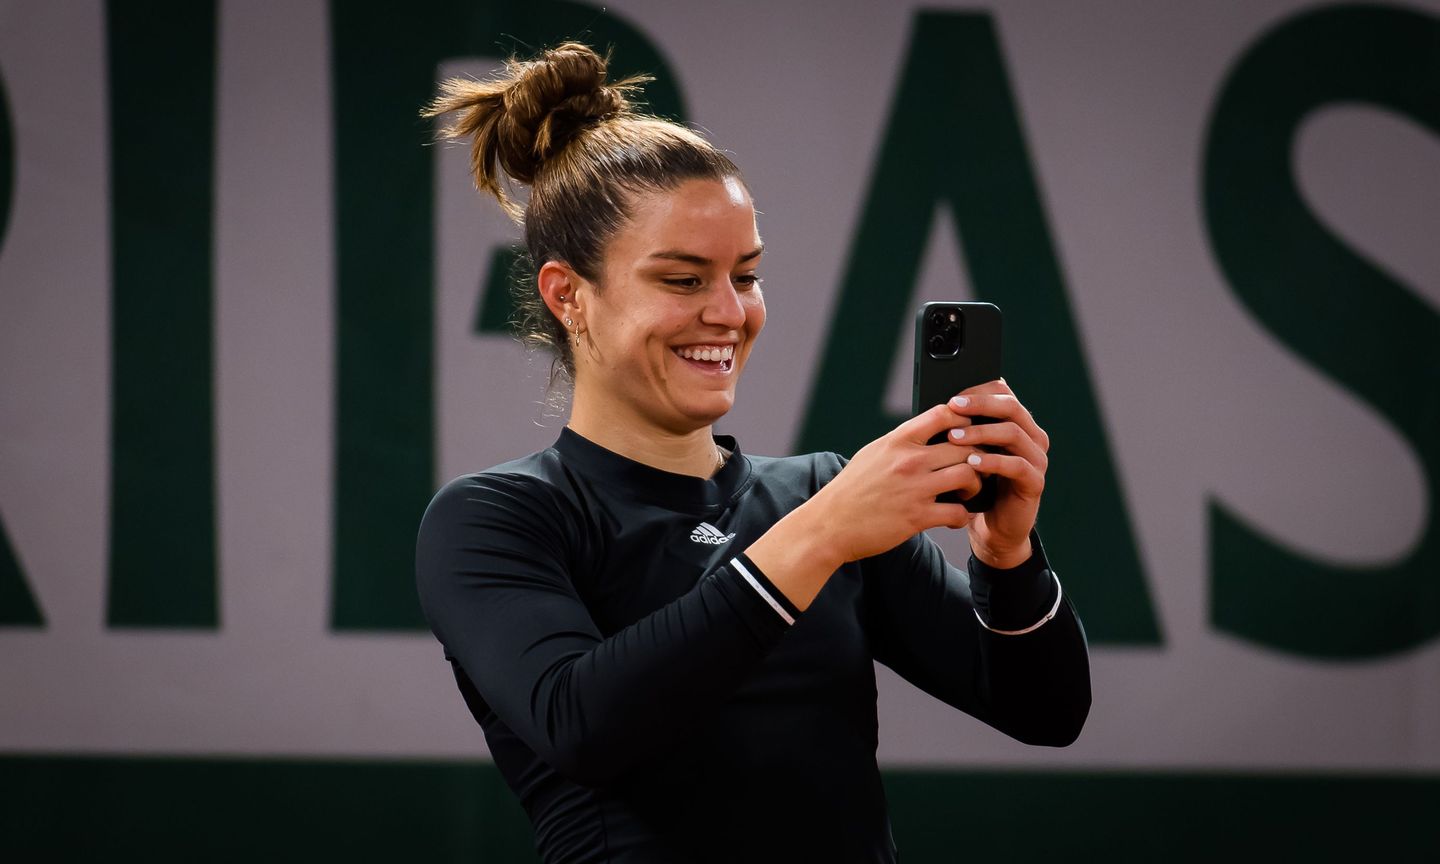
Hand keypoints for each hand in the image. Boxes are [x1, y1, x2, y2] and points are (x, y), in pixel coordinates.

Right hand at [806, 402, 982, 564]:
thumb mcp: (872, 454)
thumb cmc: (851, 490)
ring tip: (968, 493)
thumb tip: (927, 432)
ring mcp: (914, 489)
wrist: (829, 524)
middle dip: (978, 456)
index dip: (964, 420)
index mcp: (897, 440)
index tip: (967, 433)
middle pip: (965, 445)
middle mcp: (908, 460)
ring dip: (975, 485)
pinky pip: (958, 513)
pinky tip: (955, 518)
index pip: (943, 414)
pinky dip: (962, 517)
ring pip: (968, 474)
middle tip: (976, 467)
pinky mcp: (917, 517)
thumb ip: (901, 442)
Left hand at [944, 379, 1048, 568]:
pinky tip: (971, 462)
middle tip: (952, 407)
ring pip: (1013, 433)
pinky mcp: (1035, 482)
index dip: (978, 391)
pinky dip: (993, 461)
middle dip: (979, 404)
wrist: (991, 527)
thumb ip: (962, 429)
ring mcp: (1037, 459)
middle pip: (1011, 407)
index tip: (952, 396)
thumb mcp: (967, 452)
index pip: (1004, 393)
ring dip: (981, 432)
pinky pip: (1017, 466)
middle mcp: (1032, 436)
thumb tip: (936, 405)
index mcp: (1017, 423)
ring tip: (953, 437)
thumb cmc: (975, 485)